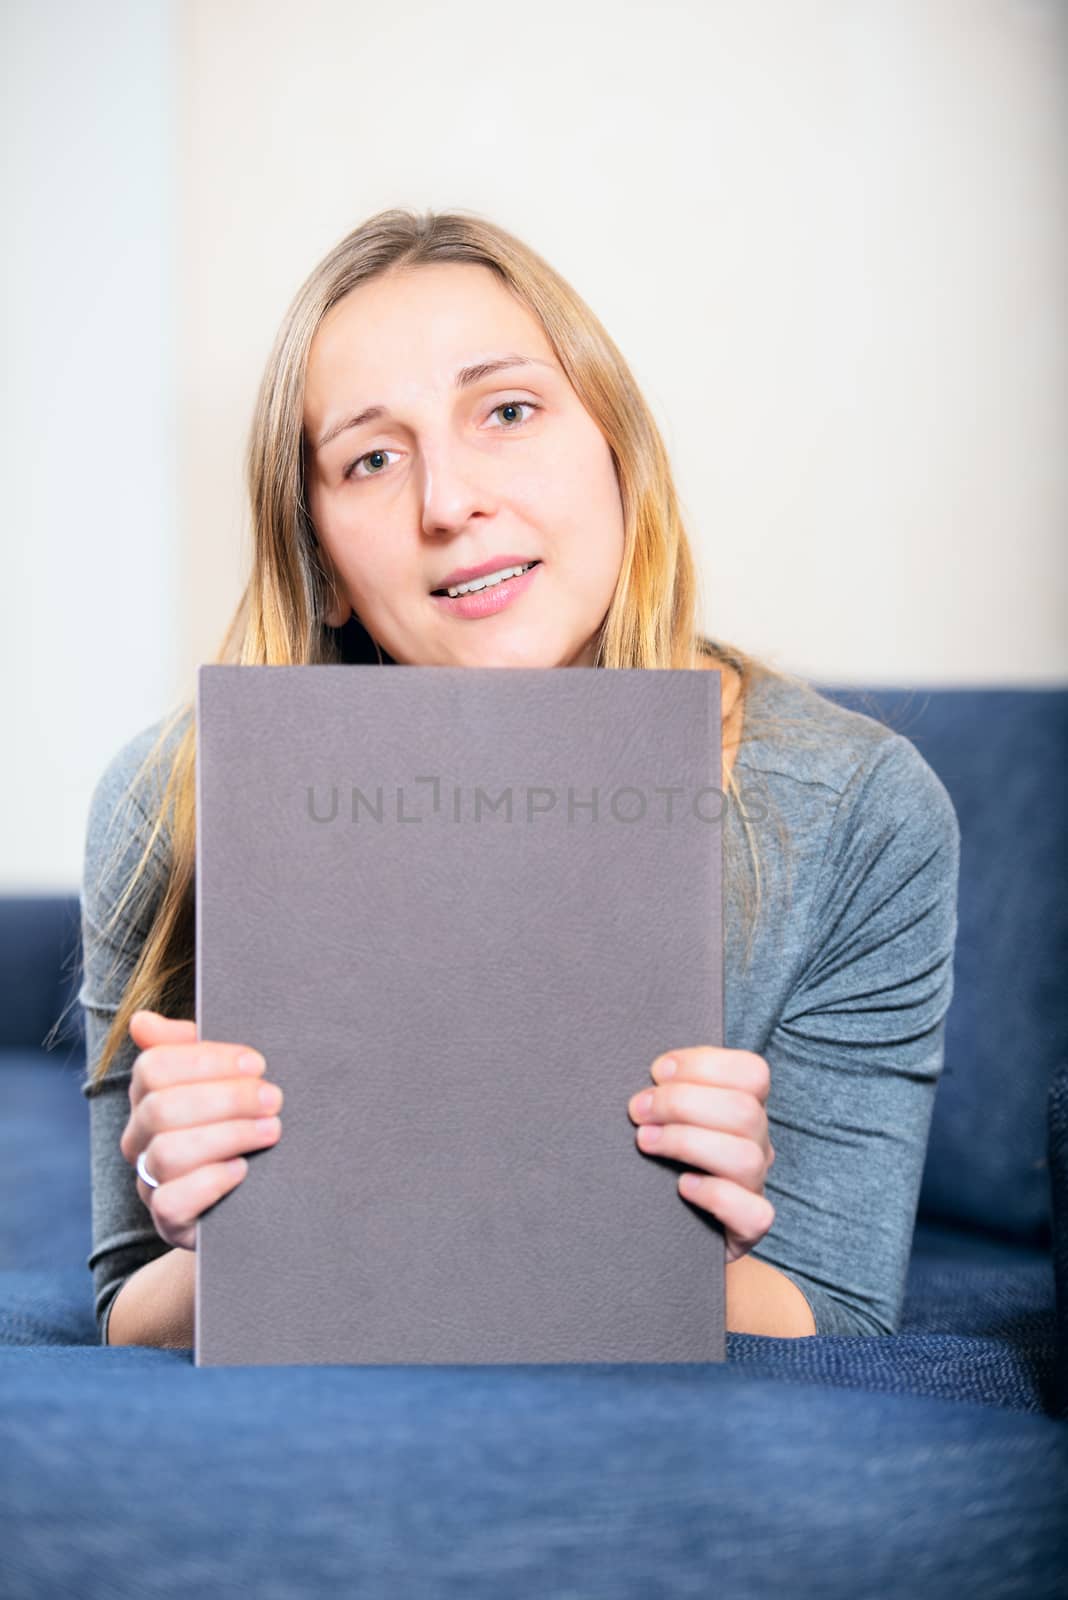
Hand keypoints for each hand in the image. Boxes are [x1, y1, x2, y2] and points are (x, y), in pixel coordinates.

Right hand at [119, 1009, 283, 1250]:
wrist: (254, 1191)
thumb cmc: (238, 1119)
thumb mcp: (223, 1079)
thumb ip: (190, 1047)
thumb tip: (142, 1021)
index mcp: (147, 1095)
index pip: (154, 1067)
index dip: (206, 1060)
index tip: (257, 1063)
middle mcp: (138, 1137)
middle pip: (162, 1109)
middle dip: (226, 1099)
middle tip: (274, 1098)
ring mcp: (148, 1180)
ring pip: (168, 1154)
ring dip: (228, 1136)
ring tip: (271, 1130)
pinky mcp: (167, 1219)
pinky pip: (172, 1201)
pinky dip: (211, 1181)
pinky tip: (243, 1170)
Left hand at [627, 1047, 775, 1263]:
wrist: (669, 1229)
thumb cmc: (661, 1160)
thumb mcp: (669, 1116)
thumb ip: (669, 1089)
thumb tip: (653, 1071)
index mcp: (745, 1107)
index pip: (752, 1072)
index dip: (705, 1064)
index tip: (657, 1071)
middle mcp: (757, 1144)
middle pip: (744, 1111)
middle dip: (681, 1103)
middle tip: (638, 1110)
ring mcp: (756, 1186)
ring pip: (746, 1157)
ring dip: (687, 1142)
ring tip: (645, 1142)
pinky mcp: (749, 1228)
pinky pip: (753, 1213)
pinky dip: (714, 1195)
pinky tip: (681, 1187)